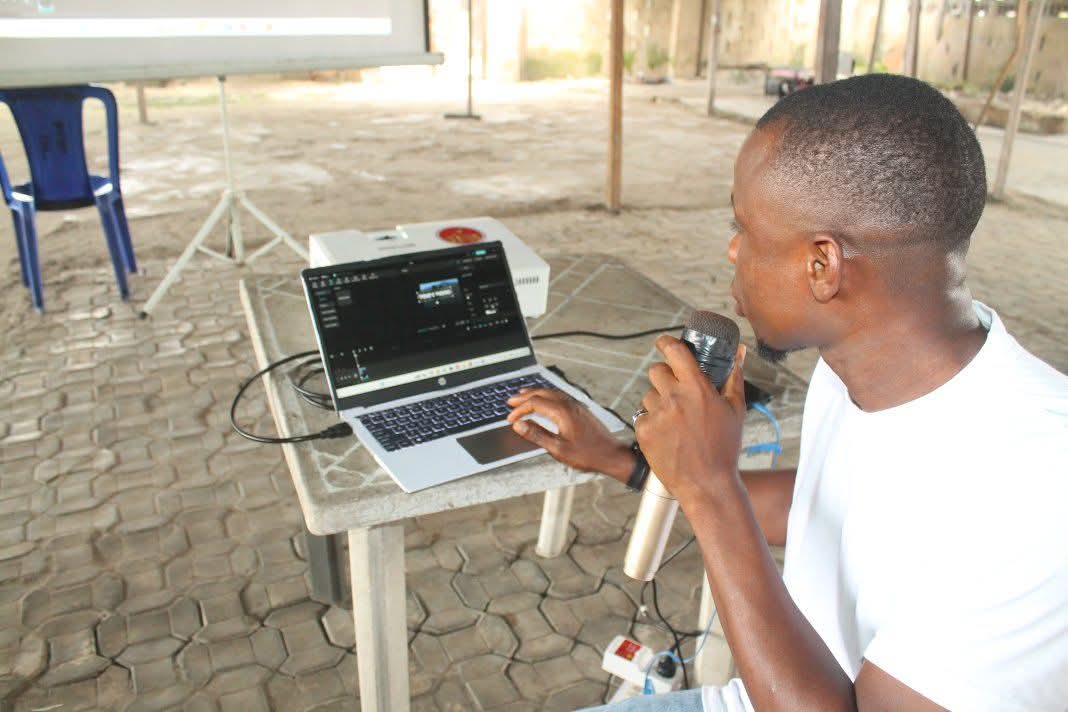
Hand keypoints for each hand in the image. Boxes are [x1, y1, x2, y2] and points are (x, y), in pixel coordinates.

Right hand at [506, 388, 634, 482]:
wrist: (612, 455)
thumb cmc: (588, 455)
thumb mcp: (558, 449)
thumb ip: (537, 435)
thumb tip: (519, 425)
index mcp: (563, 412)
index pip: (535, 403)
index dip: (520, 410)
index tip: (511, 419)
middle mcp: (570, 405)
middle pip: (542, 393)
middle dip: (525, 396)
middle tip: (511, 401)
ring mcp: (577, 406)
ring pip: (552, 393)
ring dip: (536, 393)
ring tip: (524, 396)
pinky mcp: (581, 410)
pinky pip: (560, 396)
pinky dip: (547, 396)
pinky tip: (545, 401)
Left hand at [634, 336, 746, 505]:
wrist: (707, 484)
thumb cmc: (724, 448)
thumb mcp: (735, 410)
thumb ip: (733, 376)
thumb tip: (738, 351)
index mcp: (697, 388)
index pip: (674, 351)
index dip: (666, 343)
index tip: (663, 343)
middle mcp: (674, 398)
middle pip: (656, 370)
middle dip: (664, 376)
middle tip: (674, 391)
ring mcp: (657, 415)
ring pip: (648, 395)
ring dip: (658, 402)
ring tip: (676, 422)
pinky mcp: (643, 431)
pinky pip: (642, 416)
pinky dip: (652, 423)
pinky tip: (668, 436)